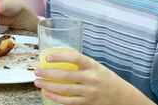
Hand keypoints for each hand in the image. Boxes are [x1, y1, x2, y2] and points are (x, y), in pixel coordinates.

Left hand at [34, 50, 153, 104]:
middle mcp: (92, 79)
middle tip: (37, 71)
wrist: (121, 95)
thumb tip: (58, 56)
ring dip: (48, 86)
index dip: (61, 56)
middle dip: (48, 73)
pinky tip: (47, 93)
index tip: (48, 57)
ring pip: (65, 89)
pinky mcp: (87, 103)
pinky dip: (56, 97)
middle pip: (66, 75)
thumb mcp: (96, 65)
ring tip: (38, 82)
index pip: (75, 58)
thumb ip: (80, 62)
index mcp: (93, 65)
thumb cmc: (105, 77)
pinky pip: (69, 101)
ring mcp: (89, 92)